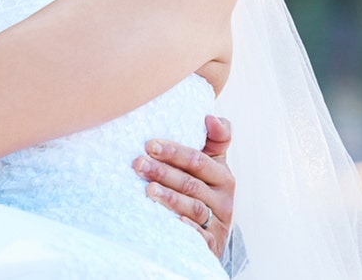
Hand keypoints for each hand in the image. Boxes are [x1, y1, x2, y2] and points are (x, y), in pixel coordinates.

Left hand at [133, 115, 233, 257]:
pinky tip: (172, 220)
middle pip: (192, 183)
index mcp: (223, 177)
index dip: (175, 151)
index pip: (199, 161)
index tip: (150, 144)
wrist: (211, 235)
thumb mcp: (212, 166)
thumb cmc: (204, 191)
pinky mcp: (211, 245)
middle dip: (163, 172)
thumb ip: (215, 139)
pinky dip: (187, 227)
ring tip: (147, 190)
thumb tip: (210, 116)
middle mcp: (223, 200)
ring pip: (194, 208)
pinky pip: (200, 236)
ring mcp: (218, 224)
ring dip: (170, 197)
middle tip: (138, 164)